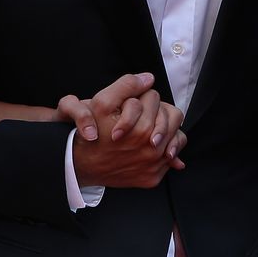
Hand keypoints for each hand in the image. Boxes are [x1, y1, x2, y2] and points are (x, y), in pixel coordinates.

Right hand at [70, 73, 185, 188]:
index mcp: (143, 129)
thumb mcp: (102, 102)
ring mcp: (154, 165)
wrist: (82, 165)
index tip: (132, 103)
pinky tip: (149, 145)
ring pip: (175, 136)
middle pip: (171, 116)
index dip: (142, 96)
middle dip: (156, 111)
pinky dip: (165, 149)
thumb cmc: (92, 133)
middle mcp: (152, 149)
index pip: (155, 99)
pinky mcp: (152, 177)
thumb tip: (149, 79)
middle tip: (141, 115)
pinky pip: (172, 158)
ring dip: (165, 129)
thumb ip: (126, 85)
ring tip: (149, 127)